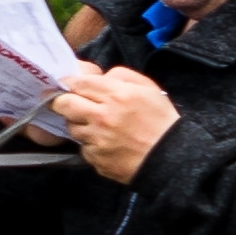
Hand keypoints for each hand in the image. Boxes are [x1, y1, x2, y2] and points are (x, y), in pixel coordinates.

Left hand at [46, 64, 178, 183]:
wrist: (172, 158)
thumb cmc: (161, 121)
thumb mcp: (148, 88)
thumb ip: (121, 75)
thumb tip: (99, 76)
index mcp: (116, 96)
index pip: (78, 83)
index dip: (70, 83)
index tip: (69, 86)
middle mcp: (102, 117)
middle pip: (64, 105)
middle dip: (63, 102)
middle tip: (70, 104)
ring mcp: (97, 140)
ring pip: (72, 128)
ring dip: (80, 125)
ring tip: (98, 127)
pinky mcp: (97, 159)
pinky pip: (84, 149)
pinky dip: (91, 146)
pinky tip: (107, 144)